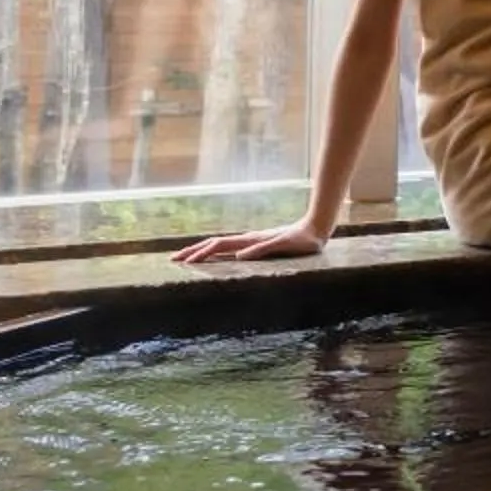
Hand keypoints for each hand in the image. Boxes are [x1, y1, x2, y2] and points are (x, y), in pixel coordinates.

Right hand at [175, 217, 328, 264]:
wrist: (316, 228)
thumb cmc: (303, 240)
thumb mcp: (284, 245)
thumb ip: (262, 249)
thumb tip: (238, 257)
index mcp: (250, 240)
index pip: (218, 246)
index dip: (200, 253)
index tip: (184, 261)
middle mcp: (248, 240)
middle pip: (214, 244)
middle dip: (193, 251)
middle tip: (173, 259)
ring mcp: (252, 241)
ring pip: (221, 245)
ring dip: (202, 251)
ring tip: (187, 258)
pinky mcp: (258, 244)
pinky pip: (231, 249)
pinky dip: (217, 253)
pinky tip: (215, 257)